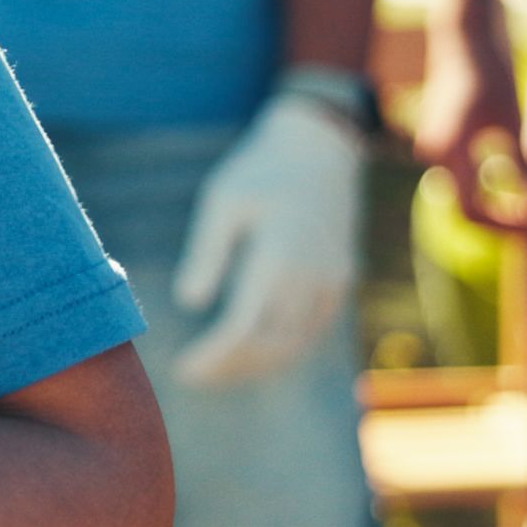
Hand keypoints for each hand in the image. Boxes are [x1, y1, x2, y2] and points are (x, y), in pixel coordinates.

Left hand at [169, 89, 364, 388]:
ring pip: (296, 344)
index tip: (185, 370)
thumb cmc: (260, 171)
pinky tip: (255, 351)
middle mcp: (311, 277)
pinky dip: (285, 348)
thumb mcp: (222, 201)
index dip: (214, 356)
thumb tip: (189, 302)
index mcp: (278, 257)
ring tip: (218, 371)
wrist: (320, 149)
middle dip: (231, 368)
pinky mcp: (341, 280)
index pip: (244, 327)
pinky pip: (313, 330)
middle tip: (193, 376)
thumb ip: (207, 253)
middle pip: (271, 344)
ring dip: (257, 365)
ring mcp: (332, 281)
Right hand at [412, 16, 526, 238]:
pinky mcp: (447, 146)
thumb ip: (525, 167)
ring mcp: (437, 152)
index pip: (473, 211)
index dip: (509, 225)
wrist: (463, 36)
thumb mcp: (512, 119)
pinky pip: (471, 183)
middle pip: (471, 211)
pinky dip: (501, 194)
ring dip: (509, 211)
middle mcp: (434, 157)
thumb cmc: (489, 71)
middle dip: (513, 223)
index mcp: (447, 150)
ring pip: (472, 199)